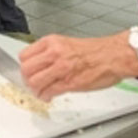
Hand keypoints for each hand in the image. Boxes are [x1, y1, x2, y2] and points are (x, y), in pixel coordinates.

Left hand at [19, 32, 137, 99]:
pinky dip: (45, 96)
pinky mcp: (69, 82)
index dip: (24, 66)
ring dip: (35, 90)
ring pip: (34, 81)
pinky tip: (48, 96)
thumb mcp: (66, 43)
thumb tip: (38, 63)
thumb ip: (50, 52)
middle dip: (26, 79)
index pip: (24, 55)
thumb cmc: (95, 51)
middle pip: (26, 69)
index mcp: (52, 42)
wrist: (114, 56)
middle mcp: (54, 53)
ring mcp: (61, 68)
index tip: (27, 72)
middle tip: (31, 83)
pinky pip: (49, 91)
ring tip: (40, 91)